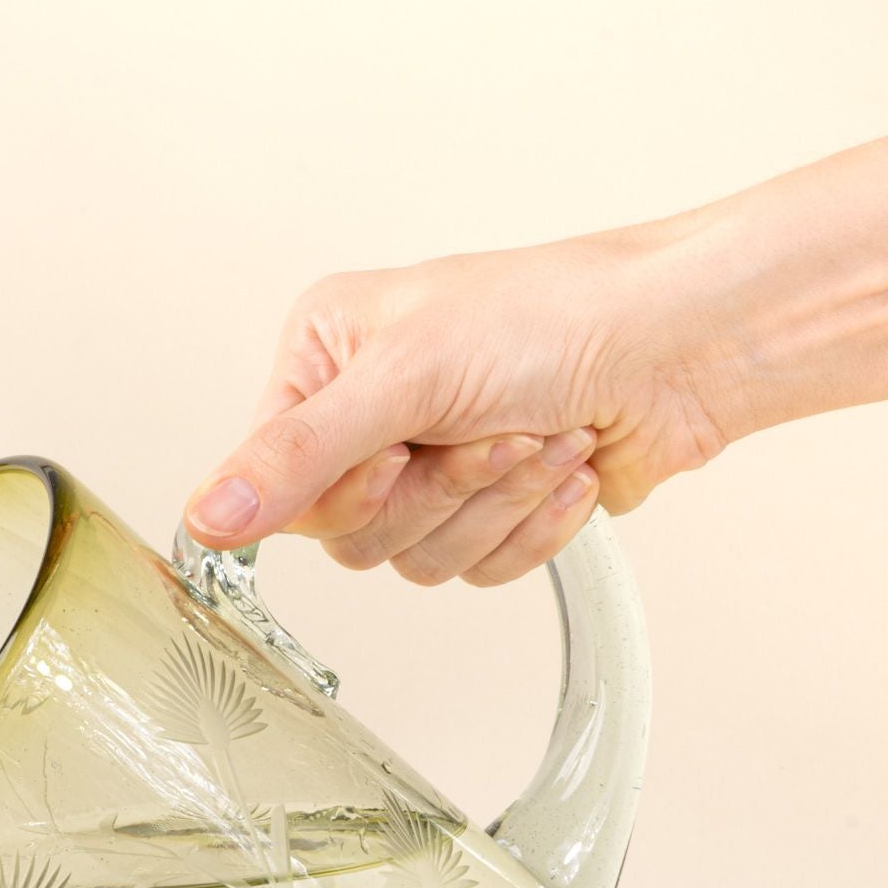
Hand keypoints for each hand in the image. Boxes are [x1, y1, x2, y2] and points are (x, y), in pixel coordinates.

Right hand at [186, 227, 735, 585]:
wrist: (682, 346)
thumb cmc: (561, 316)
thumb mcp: (405, 376)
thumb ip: (296, 455)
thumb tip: (205, 516)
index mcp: (325, 358)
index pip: (279, 484)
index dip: (344, 490)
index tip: (394, 455)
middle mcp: (366, 415)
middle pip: (350, 535)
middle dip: (436, 494)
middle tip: (487, 432)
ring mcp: (428, 468)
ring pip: (413, 560)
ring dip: (491, 507)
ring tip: (536, 437)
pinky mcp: (485, 512)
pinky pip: (473, 571)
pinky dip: (527, 526)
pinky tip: (561, 465)